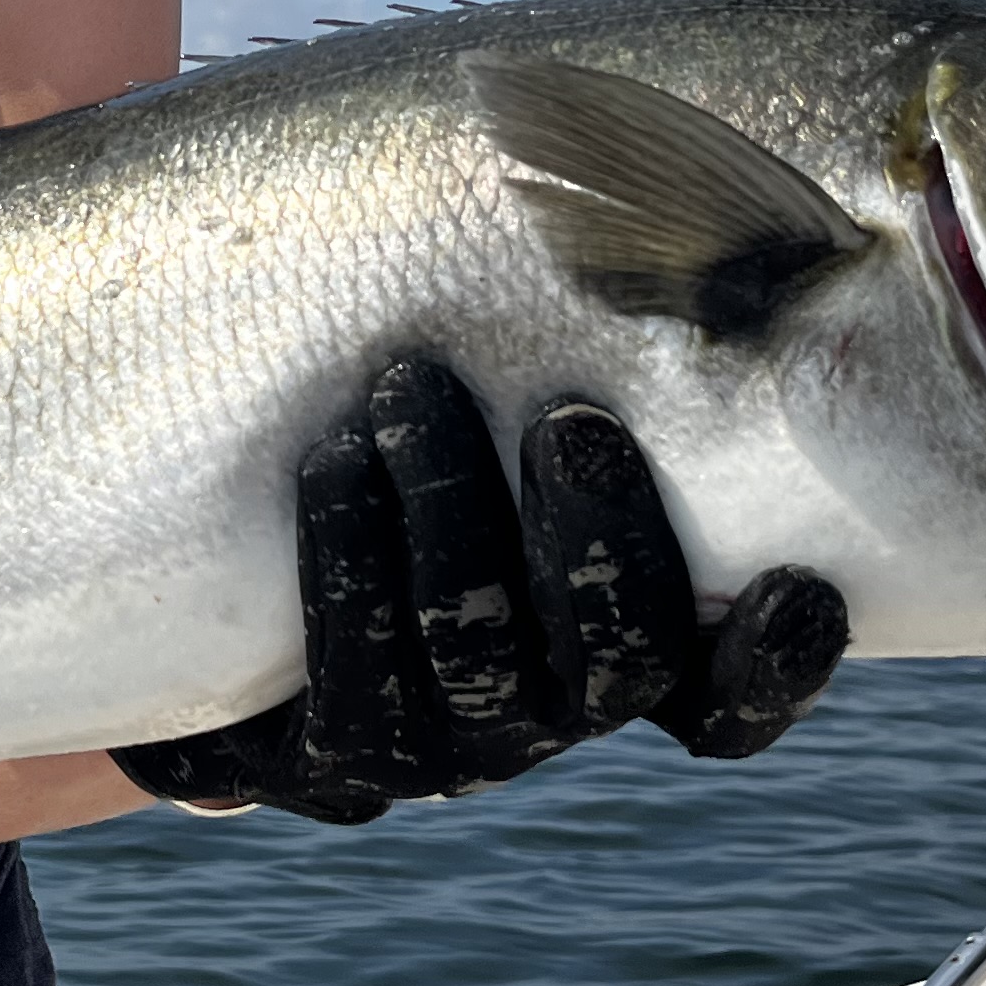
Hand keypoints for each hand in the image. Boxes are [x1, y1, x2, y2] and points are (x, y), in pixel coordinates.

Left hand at [112, 359, 850, 822]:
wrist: (187, 497)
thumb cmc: (405, 371)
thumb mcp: (531, 344)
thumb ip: (650, 299)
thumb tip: (774, 233)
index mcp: (615, 638)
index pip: (725, 697)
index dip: (774, 665)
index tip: (798, 584)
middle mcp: (536, 707)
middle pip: (612, 673)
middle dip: (600, 548)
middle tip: (570, 424)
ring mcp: (424, 741)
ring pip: (475, 677)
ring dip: (453, 529)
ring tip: (410, 391)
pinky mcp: (303, 752)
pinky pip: (336, 697)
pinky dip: (342, 575)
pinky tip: (330, 462)